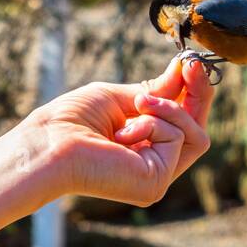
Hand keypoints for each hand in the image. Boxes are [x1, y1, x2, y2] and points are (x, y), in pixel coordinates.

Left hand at [32, 53, 214, 206]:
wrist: (49, 142)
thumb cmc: (70, 121)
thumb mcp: (120, 98)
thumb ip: (155, 91)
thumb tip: (184, 69)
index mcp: (142, 149)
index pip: (182, 124)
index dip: (193, 93)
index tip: (191, 63)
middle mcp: (152, 166)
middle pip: (197, 130)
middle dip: (198, 94)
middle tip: (191, 65)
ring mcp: (156, 178)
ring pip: (195, 134)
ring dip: (168, 108)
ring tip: (137, 104)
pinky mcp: (156, 182)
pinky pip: (176, 137)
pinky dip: (153, 123)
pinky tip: (122, 132)